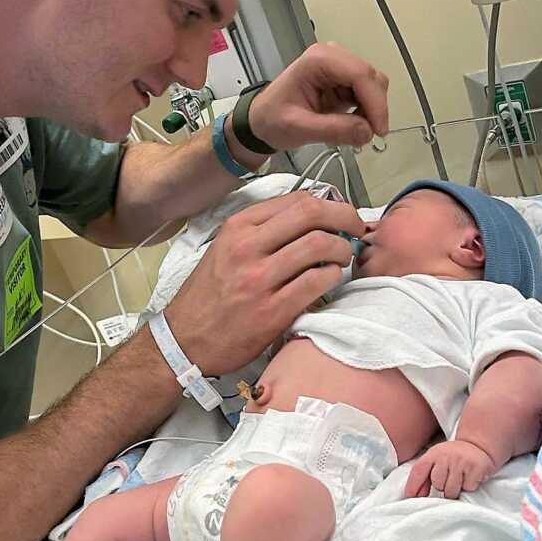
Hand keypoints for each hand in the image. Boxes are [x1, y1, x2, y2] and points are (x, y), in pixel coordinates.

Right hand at [165, 191, 364, 374]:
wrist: (186, 340)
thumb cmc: (209, 296)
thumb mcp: (225, 249)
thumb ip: (261, 232)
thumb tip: (308, 218)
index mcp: (238, 227)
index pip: (296, 200)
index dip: (329, 204)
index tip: (340, 215)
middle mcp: (248, 247)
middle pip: (312, 213)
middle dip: (345, 217)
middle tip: (355, 229)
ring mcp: (260, 278)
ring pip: (319, 245)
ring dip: (342, 249)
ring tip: (343, 257)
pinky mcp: (272, 310)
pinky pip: (317, 281)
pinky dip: (333, 276)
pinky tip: (330, 279)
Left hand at [248, 42, 388, 150]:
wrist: (261, 121)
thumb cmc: (272, 119)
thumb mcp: (299, 128)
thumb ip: (333, 130)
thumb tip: (366, 132)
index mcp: (318, 60)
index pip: (360, 75)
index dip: (375, 103)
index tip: (378, 130)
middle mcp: (332, 56)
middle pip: (371, 78)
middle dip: (374, 108)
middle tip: (367, 135)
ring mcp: (339, 67)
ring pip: (373, 85)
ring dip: (371, 110)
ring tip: (354, 130)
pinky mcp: (342, 80)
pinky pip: (366, 93)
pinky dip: (366, 110)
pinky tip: (351, 123)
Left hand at [403, 440, 495, 499]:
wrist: (477, 446)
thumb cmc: (453, 457)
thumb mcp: (436, 461)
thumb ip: (424, 476)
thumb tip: (415, 495)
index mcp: (433, 454)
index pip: (419, 470)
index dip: (413, 485)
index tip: (410, 497)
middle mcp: (446, 456)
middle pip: (438, 485)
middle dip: (443, 487)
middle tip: (450, 478)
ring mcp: (461, 461)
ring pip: (452, 490)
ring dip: (456, 490)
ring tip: (459, 479)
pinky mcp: (476, 468)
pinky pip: (468, 488)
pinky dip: (469, 487)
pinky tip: (469, 477)